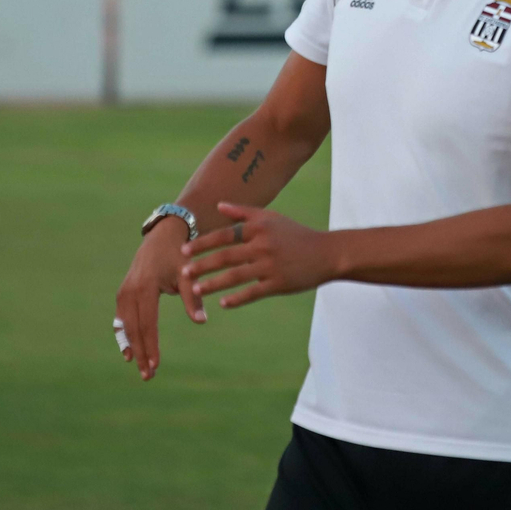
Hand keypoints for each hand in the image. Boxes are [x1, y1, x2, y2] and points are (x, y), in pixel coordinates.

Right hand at [113, 218, 189, 380]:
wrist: (163, 235)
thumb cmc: (179, 255)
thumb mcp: (187, 274)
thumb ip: (192, 298)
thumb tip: (201, 321)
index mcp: (145, 287)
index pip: (147, 324)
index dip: (151, 346)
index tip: (156, 365)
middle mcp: (130, 291)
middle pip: (133, 329)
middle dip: (140, 353)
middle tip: (148, 376)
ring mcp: (124, 292)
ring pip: (125, 326)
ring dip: (131, 347)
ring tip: (139, 368)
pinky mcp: (123, 292)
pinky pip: (122, 319)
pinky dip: (125, 336)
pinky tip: (129, 352)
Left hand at [180, 203, 334, 309]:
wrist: (327, 253)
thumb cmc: (296, 234)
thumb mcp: (272, 218)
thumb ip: (244, 212)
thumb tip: (219, 205)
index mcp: (260, 228)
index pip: (225, 235)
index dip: (203, 243)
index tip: (183, 251)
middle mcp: (263, 245)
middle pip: (226, 256)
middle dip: (202, 265)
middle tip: (183, 273)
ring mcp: (271, 265)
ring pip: (236, 276)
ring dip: (213, 284)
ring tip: (197, 291)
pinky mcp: (279, 283)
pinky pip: (253, 293)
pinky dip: (237, 299)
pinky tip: (223, 304)